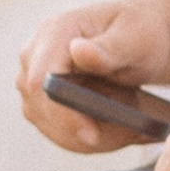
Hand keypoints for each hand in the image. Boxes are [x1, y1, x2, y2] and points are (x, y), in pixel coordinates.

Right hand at [18, 0, 169, 149]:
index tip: (93, 135)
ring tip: (133, 131)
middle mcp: (33, 56)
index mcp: (54, 32)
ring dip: (95, 137)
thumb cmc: (137, 34)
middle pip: (45, 110)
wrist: (134, 41)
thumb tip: (78, 50)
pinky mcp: (39, 103)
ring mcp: (31, 81)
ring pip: (53, 127)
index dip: (63, 113)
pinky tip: (120, 133)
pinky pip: (60, 133)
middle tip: (132, 135)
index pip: (42, 82)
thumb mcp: (136, 38)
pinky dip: (91, 138)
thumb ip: (110, 48)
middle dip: (88, 130)